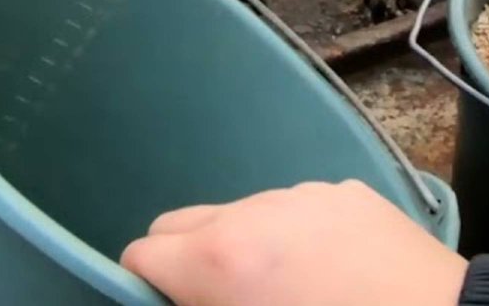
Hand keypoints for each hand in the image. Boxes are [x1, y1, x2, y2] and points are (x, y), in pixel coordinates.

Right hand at [120, 180, 466, 305]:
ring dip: (241, 249)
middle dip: (184, 265)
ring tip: (282, 294)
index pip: (139, 254)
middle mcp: (254, 211)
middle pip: (182, 225)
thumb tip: (183, 301)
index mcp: (220, 257)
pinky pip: (296, 210)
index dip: (143, 290)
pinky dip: (292, 238)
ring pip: (240, 215)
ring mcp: (305, 195)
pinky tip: (328, 276)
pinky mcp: (348, 194)